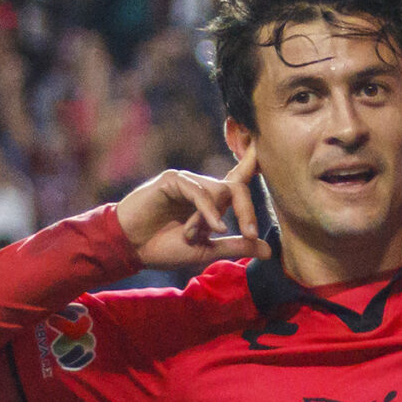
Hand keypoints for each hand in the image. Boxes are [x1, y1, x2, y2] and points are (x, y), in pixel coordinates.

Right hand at [112, 146, 268, 268]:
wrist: (131, 247)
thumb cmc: (164, 247)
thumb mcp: (207, 250)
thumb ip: (237, 246)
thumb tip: (270, 251)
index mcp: (212, 201)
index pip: (238, 179)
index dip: (252, 164)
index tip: (266, 150)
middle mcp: (202, 187)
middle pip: (236, 189)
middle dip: (247, 212)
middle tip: (251, 235)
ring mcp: (188, 181)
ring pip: (217, 193)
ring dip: (210, 220)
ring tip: (194, 236)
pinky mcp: (173, 180)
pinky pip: (199, 193)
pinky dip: (207, 211)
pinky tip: (210, 227)